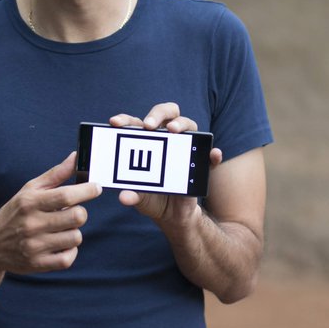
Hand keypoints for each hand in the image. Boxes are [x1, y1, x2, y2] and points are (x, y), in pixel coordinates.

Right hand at [0, 152, 100, 273]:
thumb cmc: (15, 212)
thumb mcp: (30, 190)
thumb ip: (55, 174)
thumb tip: (76, 157)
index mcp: (30, 202)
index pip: (66, 196)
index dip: (87, 191)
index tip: (95, 188)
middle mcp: (31, 224)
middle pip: (77, 217)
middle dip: (80, 212)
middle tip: (72, 212)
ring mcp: (34, 246)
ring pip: (76, 237)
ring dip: (73, 231)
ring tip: (61, 229)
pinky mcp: (37, 264)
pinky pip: (68, 259)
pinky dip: (70, 251)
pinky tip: (61, 244)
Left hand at [109, 103, 223, 222]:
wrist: (172, 214)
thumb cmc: (151, 197)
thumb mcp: (139, 198)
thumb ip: (133, 195)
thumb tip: (124, 197)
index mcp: (146, 142)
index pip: (136, 123)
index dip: (125, 119)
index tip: (115, 123)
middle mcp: (167, 139)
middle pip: (166, 113)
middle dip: (157, 113)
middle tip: (149, 125)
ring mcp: (185, 148)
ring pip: (189, 125)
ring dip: (182, 124)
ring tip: (173, 130)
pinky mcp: (200, 163)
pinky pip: (209, 156)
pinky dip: (212, 154)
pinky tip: (213, 154)